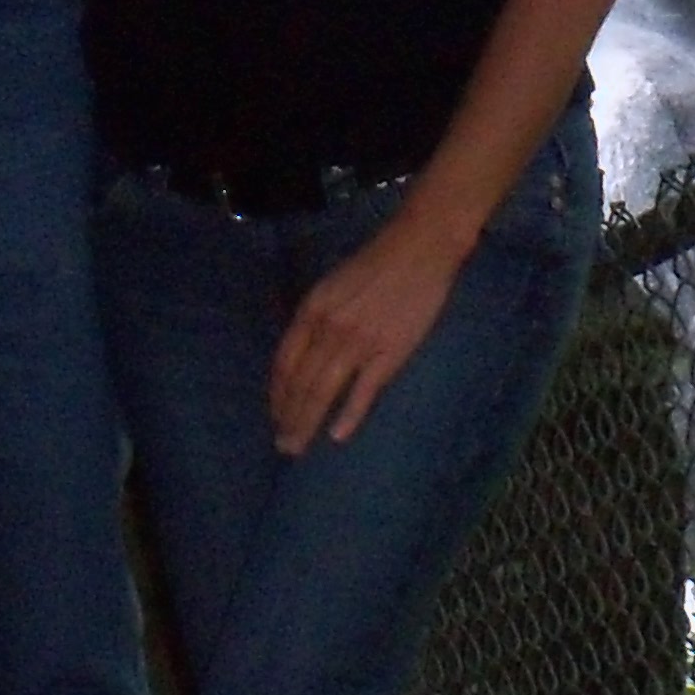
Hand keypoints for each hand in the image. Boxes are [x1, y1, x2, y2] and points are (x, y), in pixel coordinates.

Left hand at [267, 212, 467, 452]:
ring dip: (307, 422)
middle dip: (288, 417)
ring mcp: (359, 342)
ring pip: (324, 391)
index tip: (275, 417)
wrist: (419, 248)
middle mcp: (328, 328)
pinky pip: (364, 390)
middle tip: (283, 446)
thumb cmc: (375, 264)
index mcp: (311, 310)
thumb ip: (314, 319)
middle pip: (300, 382)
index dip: (277, 394)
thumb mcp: (330, 285)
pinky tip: (337, 436)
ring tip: (298, 447)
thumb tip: (302, 354)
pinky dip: (349, 415)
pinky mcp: (390, 351)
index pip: (284, 363)